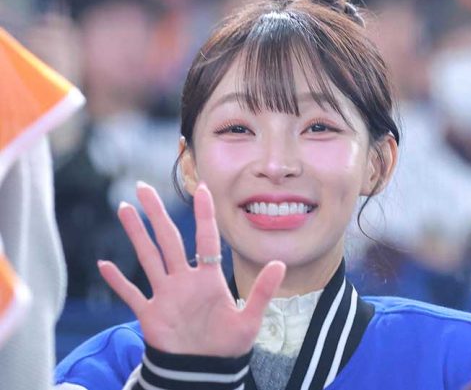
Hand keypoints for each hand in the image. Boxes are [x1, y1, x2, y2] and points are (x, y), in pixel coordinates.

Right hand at [98, 181, 285, 356]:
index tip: (202, 188)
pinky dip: (118, 282)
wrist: (205, 370)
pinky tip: (103, 265)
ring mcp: (165, 295)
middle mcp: (184, 280)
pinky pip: (131, 294)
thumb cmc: (228, 345)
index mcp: (208, 278)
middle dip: (156, 213)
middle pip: (168, 239)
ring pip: (148, 257)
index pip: (205, 239)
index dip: (204, 215)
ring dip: (136, 234)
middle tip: (143, 187)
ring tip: (124, 208)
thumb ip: (263, 291)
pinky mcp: (150, 314)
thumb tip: (280, 264)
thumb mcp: (250, 319)